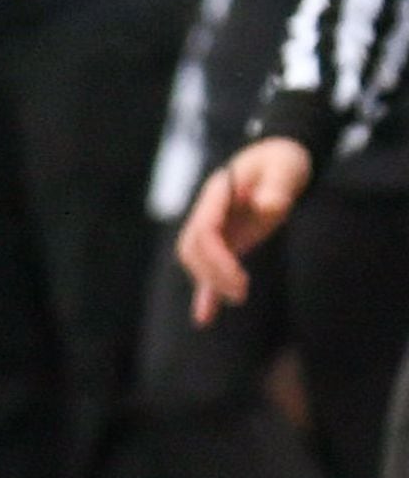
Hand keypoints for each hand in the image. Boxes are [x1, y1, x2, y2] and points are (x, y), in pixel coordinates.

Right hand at [179, 136, 312, 322]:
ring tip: (238, 298)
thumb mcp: (285, 168)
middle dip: (212, 274)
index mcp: (217, 194)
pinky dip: (205, 294)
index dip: (217, 259)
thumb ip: (277, 187)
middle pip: (192, 250)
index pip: (204, 232)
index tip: (240, 280)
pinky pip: (207, 269)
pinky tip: (204, 318)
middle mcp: (208, 213)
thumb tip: (269, 207)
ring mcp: (214, 227)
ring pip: (196, 261)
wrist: (277, 158)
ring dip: (210, 282)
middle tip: (241, 293)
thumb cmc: (281, 161)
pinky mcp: (224, 241)